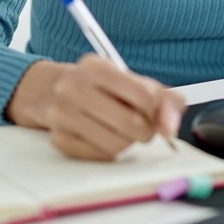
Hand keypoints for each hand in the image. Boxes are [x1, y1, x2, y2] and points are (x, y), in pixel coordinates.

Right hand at [4, 54, 185, 160]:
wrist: (52, 91)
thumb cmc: (102, 87)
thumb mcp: (132, 81)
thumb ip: (163, 99)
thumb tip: (171, 128)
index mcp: (96, 67)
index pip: (144, 96)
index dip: (155, 109)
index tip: (150, 108)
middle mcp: (74, 87)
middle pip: (132, 124)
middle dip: (145, 129)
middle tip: (141, 124)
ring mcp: (62, 115)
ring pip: (117, 144)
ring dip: (128, 142)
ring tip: (121, 130)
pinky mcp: (59, 139)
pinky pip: (101, 157)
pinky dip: (110, 151)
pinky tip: (104, 136)